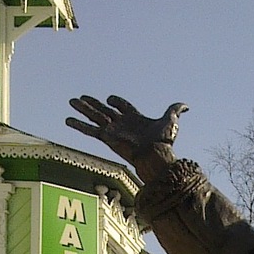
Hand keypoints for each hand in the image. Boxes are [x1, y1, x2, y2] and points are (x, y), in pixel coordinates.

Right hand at [66, 95, 187, 172]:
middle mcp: (121, 123)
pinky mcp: (107, 137)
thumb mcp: (170, 121)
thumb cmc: (163, 142)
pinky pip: (90, 130)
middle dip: (93, 104)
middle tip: (81, 97)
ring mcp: (113, 130)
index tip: (111, 99)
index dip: (117, 101)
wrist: (156, 156)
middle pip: (104, 110)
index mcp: (135, 118)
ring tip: (71, 101)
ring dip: (83, 109)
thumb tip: (186, 106)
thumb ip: (175, 110)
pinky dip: (78, 125)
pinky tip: (67, 120)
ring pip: (94, 116)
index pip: (123, 106)